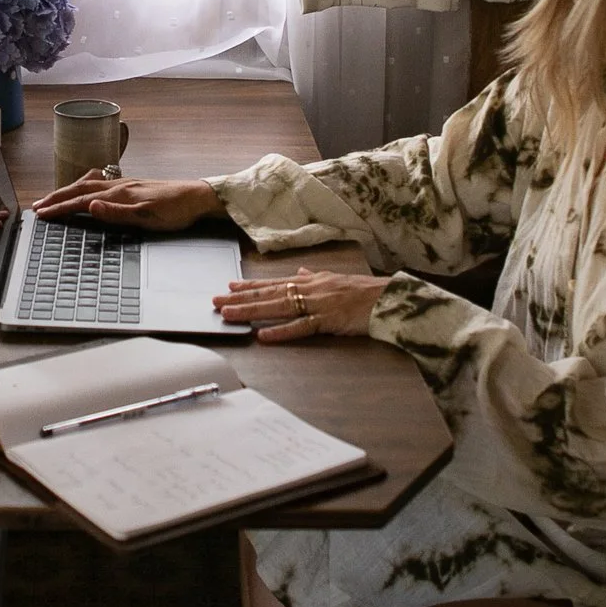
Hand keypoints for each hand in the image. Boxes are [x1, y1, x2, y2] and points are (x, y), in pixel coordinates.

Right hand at [29, 172, 219, 232]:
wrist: (197, 197)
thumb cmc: (175, 211)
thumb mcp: (147, 217)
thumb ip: (116, 213)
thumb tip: (90, 206)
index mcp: (119, 194)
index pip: (81, 200)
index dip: (60, 207)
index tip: (41, 213)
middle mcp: (119, 185)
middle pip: (80, 189)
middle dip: (57, 197)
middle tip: (38, 205)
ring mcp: (125, 184)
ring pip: (88, 184)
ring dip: (69, 190)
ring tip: (55, 197)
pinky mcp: (133, 186)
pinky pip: (99, 184)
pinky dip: (84, 187)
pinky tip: (88, 190)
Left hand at [216, 268, 389, 342]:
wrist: (389, 298)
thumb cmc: (365, 291)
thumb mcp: (337, 278)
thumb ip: (316, 276)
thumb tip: (300, 271)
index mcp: (311, 280)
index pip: (274, 283)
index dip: (250, 285)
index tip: (229, 286)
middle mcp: (310, 289)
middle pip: (269, 294)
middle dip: (240, 298)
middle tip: (216, 301)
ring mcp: (317, 304)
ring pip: (277, 308)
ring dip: (251, 312)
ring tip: (229, 314)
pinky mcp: (327, 320)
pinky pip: (300, 327)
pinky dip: (281, 332)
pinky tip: (263, 335)